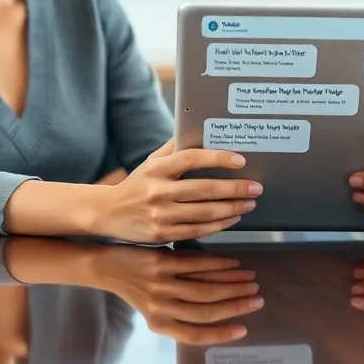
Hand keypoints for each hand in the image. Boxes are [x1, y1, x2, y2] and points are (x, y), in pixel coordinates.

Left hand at [93, 245, 263, 344]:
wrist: (108, 267)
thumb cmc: (136, 289)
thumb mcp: (156, 309)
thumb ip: (182, 311)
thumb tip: (221, 307)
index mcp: (160, 325)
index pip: (196, 334)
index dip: (222, 333)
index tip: (244, 329)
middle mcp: (160, 308)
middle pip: (206, 309)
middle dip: (236, 304)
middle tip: (256, 298)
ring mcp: (161, 285)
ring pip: (205, 287)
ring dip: (232, 284)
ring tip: (250, 280)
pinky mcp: (162, 263)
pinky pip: (197, 265)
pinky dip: (219, 264)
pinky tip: (233, 263)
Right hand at [94, 140, 262, 243]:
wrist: (107, 212)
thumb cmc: (137, 183)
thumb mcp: (151, 161)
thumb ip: (174, 147)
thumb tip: (201, 129)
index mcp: (156, 168)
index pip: (192, 159)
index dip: (218, 158)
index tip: (240, 159)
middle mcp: (157, 191)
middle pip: (204, 189)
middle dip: (235, 188)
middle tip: (255, 187)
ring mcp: (160, 214)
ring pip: (204, 212)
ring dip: (232, 208)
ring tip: (249, 203)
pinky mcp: (162, 233)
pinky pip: (197, 230)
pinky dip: (219, 225)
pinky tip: (233, 218)